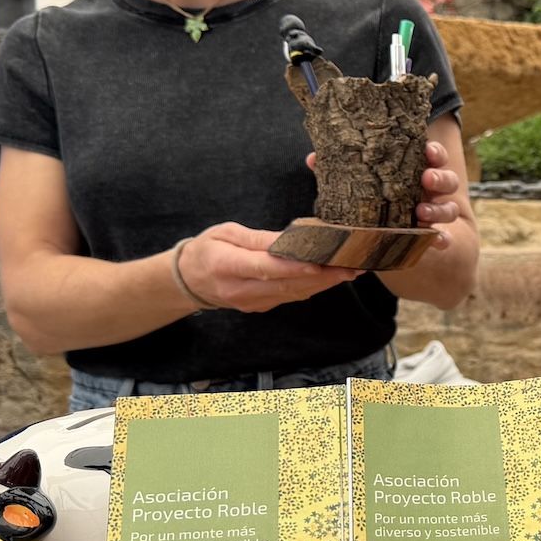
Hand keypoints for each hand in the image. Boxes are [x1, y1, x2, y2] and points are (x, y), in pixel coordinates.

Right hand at [178, 222, 360, 312]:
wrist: (189, 281)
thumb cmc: (207, 249)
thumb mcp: (226, 233)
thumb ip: (258, 238)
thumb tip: (290, 238)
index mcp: (227, 266)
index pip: (266, 268)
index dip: (295, 267)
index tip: (320, 263)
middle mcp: (240, 290)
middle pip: (287, 284)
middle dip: (322, 276)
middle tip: (351, 265)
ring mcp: (252, 302)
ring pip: (293, 294)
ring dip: (324, 283)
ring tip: (350, 270)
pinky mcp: (261, 306)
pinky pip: (290, 297)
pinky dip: (312, 287)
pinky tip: (332, 277)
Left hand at [305, 144, 463, 249]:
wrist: (390, 235)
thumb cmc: (376, 199)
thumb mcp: (361, 184)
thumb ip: (343, 172)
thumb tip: (313, 158)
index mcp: (416, 171)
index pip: (433, 156)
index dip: (435, 152)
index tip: (427, 151)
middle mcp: (430, 191)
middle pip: (448, 179)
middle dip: (440, 177)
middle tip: (426, 178)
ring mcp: (435, 214)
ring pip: (449, 208)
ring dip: (439, 208)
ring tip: (421, 212)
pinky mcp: (433, 237)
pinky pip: (444, 238)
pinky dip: (442, 239)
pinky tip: (435, 240)